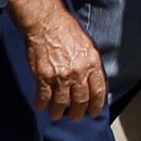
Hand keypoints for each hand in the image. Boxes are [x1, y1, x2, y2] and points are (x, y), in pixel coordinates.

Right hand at [23, 3, 108, 120]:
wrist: (47, 24)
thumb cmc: (67, 30)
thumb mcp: (87, 45)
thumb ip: (90, 64)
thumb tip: (92, 81)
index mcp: (92, 63)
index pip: (98, 91)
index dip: (96, 105)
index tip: (93, 112)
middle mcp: (78, 72)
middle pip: (81, 101)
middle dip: (78, 113)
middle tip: (74, 116)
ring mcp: (60, 76)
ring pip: (61, 104)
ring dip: (58, 112)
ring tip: (57, 114)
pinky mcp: (44, 78)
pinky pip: (44, 98)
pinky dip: (42, 105)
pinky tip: (42, 106)